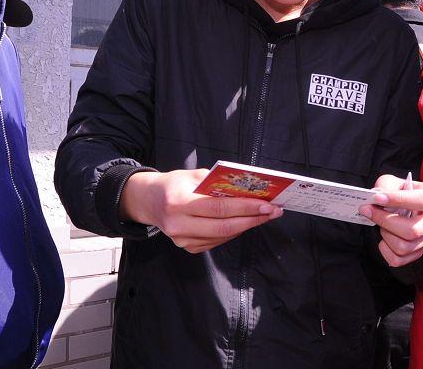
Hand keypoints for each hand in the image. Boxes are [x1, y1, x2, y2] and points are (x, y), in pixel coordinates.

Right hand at [119, 169, 282, 252]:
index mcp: (178, 203)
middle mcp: (178, 225)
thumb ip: (217, 184)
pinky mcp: (187, 248)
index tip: (268, 204)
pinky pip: (217, 241)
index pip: (219, 208)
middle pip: (224, 226)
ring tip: (265, 215)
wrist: (148, 201)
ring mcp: (182, 240)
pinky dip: (234, 231)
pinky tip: (245, 222)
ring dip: (247, 225)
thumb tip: (249, 190)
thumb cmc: (174, 184)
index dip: (246, 207)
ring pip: (222, 236)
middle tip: (274, 211)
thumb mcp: (193, 176)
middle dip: (253, 219)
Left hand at [359, 174, 422, 266]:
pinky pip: (397, 260)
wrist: (399, 207)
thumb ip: (384, 186)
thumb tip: (376, 197)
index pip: (422, 200)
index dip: (398, 200)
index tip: (376, 198)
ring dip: (385, 235)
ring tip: (380, 225)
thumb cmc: (397, 193)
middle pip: (413, 230)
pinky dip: (384, 250)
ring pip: (403, 247)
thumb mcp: (391, 182)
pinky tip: (383, 238)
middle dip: (386, 222)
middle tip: (368, 211)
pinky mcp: (417, 253)